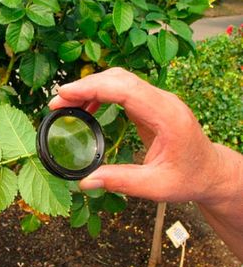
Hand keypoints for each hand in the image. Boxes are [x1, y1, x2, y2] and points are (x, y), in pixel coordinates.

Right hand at [50, 68, 242, 259]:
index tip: (64, 93)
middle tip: (57, 102)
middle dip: (85, 86)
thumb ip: (121, 182)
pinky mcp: (151, 105)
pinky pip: (122, 90)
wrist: (210, 171)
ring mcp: (158, 100)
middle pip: (119, 78)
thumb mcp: (156, 187)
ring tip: (66, 105)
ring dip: (91, 88)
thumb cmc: (189, 178)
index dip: (92, 88)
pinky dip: (100, 94)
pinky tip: (86, 108)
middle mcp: (163, 101)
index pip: (125, 89)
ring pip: (119, 81)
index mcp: (167, 116)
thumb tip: (85, 182)